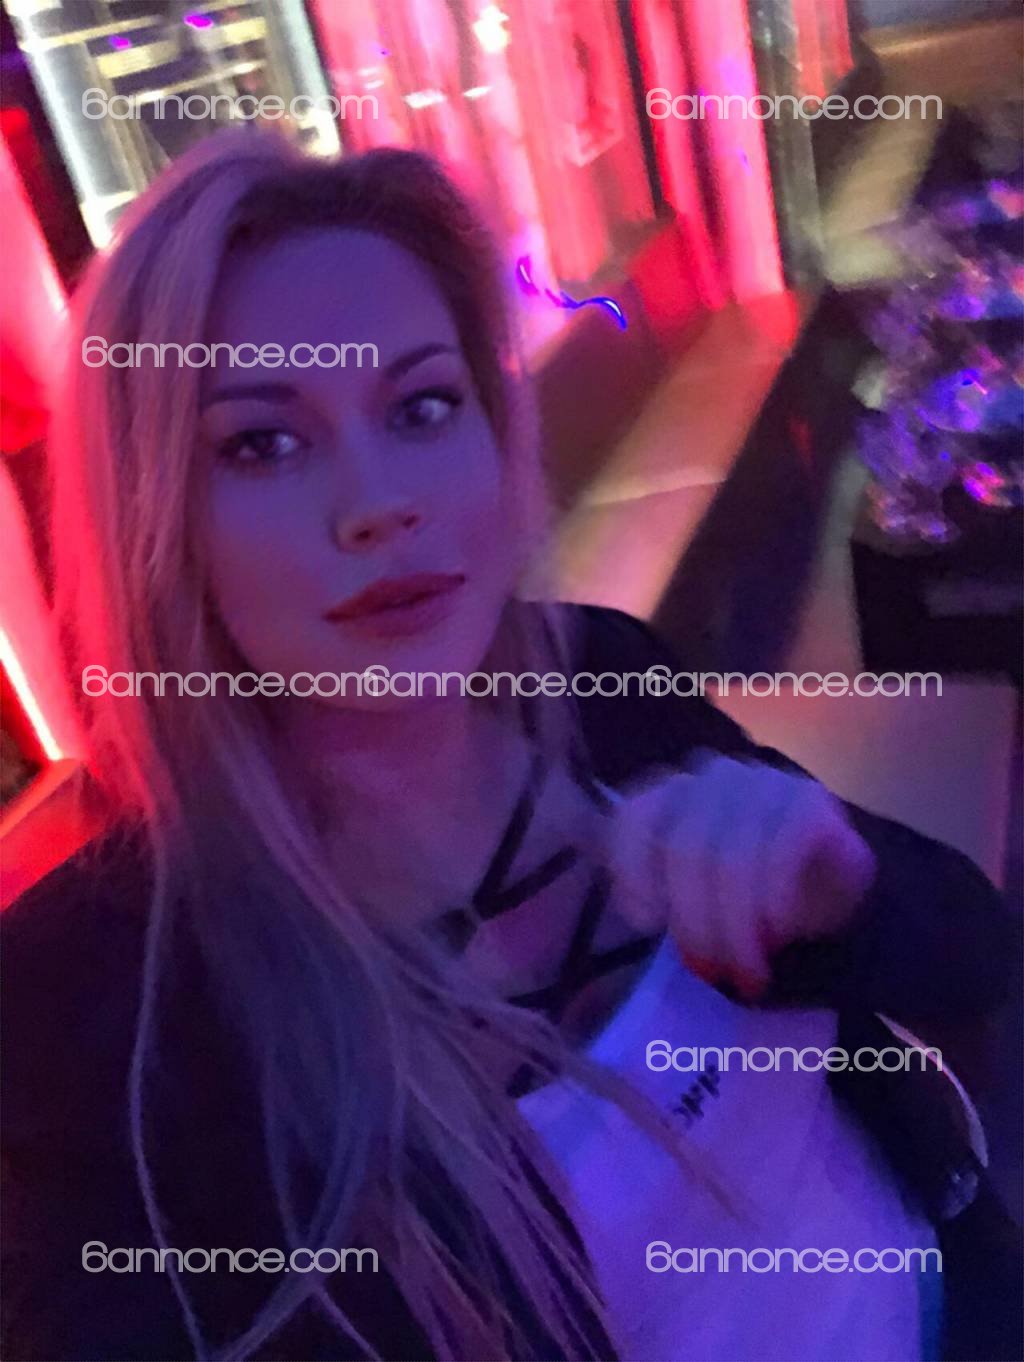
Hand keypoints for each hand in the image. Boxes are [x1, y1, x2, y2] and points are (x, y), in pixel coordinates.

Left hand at [603, 753, 876, 1000]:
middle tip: (709, 971)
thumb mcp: (697, 899)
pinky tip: (777, 932)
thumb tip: (641, 915)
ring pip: (731, 856)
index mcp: (675, 794)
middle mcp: (715, 778)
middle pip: (684, 847)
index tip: (647, 924)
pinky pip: (780, 853)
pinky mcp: (812, 803)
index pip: (633, 817)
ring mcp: (765, 784)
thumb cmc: (754, 895)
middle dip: (694, 920)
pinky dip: (773, 902)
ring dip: (736, 925)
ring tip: (747, 971)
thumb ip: (663, 894)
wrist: (836, 887)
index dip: (631, 872)